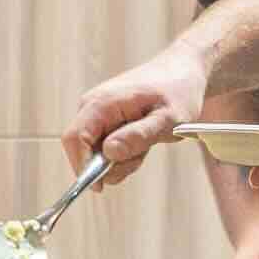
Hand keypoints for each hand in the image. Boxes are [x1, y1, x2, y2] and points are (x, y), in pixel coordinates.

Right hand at [65, 49, 202, 179]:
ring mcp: (98, 114)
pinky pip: (105, 148)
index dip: (82, 166)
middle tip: (140, 157)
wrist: (184, 73)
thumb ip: (139, 135)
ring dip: (120, 160)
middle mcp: (93, 106)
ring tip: (147, 144)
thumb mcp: (168, 118)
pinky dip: (124, 153)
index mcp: (102, 102)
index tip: (101, 185)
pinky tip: (142, 142)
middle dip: (110, 165)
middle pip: (83, 150)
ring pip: (96, 153)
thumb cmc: (178, 91)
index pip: (74, 139)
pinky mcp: (106, 121)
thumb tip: (109, 152)